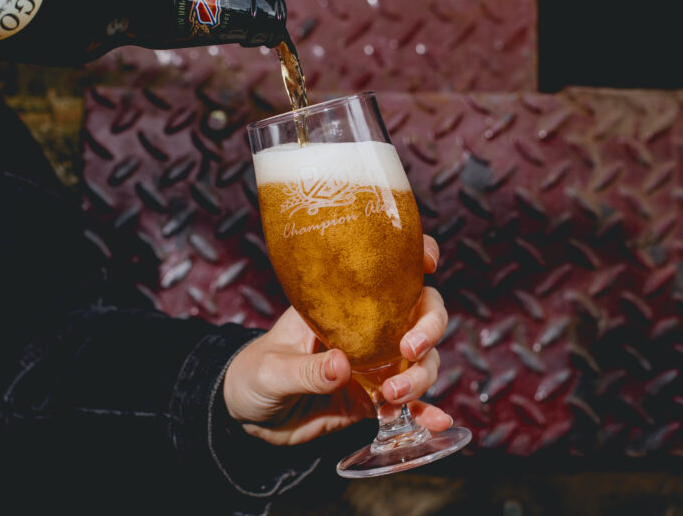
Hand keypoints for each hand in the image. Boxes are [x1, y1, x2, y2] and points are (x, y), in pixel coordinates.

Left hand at [222, 234, 452, 445]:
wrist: (245, 416)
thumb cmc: (252, 374)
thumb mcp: (272, 369)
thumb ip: (306, 370)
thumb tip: (341, 365)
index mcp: (340, 304)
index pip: (386, 271)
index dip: (415, 259)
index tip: (429, 263)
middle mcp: (366, 329)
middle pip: (420, 314)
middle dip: (429, 328)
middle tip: (411, 350)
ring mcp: (373, 364)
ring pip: (420, 360)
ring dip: (420, 375)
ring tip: (394, 396)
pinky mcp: (372, 399)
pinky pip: (407, 404)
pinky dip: (423, 411)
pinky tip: (437, 422)